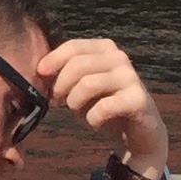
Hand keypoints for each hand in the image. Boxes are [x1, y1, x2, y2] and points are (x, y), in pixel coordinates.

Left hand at [39, 37, 167, 179]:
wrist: (140, 132)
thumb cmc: (106, 105)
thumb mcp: (83, 87)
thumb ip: (66, 75)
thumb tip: (41, 72)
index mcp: (104, 48)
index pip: (73, 47)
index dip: (54, 59)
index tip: (40, 73)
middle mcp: (119, 57)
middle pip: (78, 64)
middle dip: (61, 85)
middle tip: (57, 101)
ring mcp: (131, 77)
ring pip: (88, 84)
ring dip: (75, 102)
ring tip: (77, 113)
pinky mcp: (138, 99)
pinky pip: (104, 107)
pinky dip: (92, 119)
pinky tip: (94, 123)